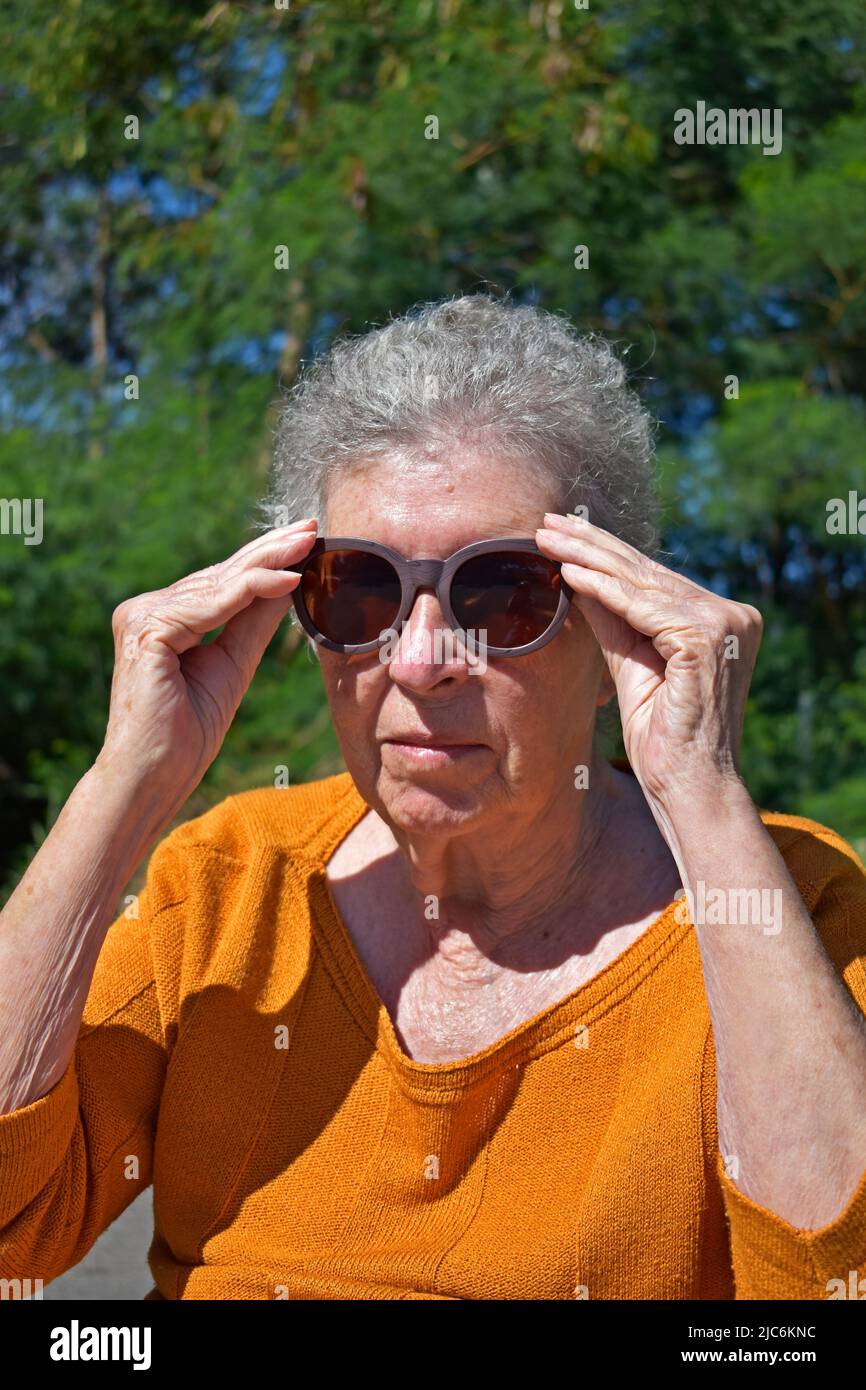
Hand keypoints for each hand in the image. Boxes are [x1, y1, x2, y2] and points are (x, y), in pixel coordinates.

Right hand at [100, 519, 318, 801]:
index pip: (221, 582)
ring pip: (218, 584)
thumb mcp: (234, 666)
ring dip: (268, 562)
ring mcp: (141, 616)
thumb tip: (288, 583)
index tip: (305, 541)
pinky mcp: (146, 630)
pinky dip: (251, 590)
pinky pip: (210, 604)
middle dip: (270, 549)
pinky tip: (287, 579)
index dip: (264, 560)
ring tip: (307, 545)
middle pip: (220, 574)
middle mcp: (146, 610)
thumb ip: (253, 622)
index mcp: (163, 618)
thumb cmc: (187, 734)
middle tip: (311, 526)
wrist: (154, 776)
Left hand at [536, 512, 762, 808]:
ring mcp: (726, 623)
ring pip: (641, 583)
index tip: (563, 535)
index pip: (653, 578)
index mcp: (722, 619)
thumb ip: (613, 621)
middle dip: (592, 545)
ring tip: (548, 540)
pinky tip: (569, 573)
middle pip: (647, 572)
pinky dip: (604, 590)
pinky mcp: (708, 638)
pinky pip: (642, 607)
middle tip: (548, 522)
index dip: (606, 553)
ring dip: (589, 559)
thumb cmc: (661, 738)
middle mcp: (733, 614)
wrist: (688, 785)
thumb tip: (578, 576)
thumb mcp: (630, 664)